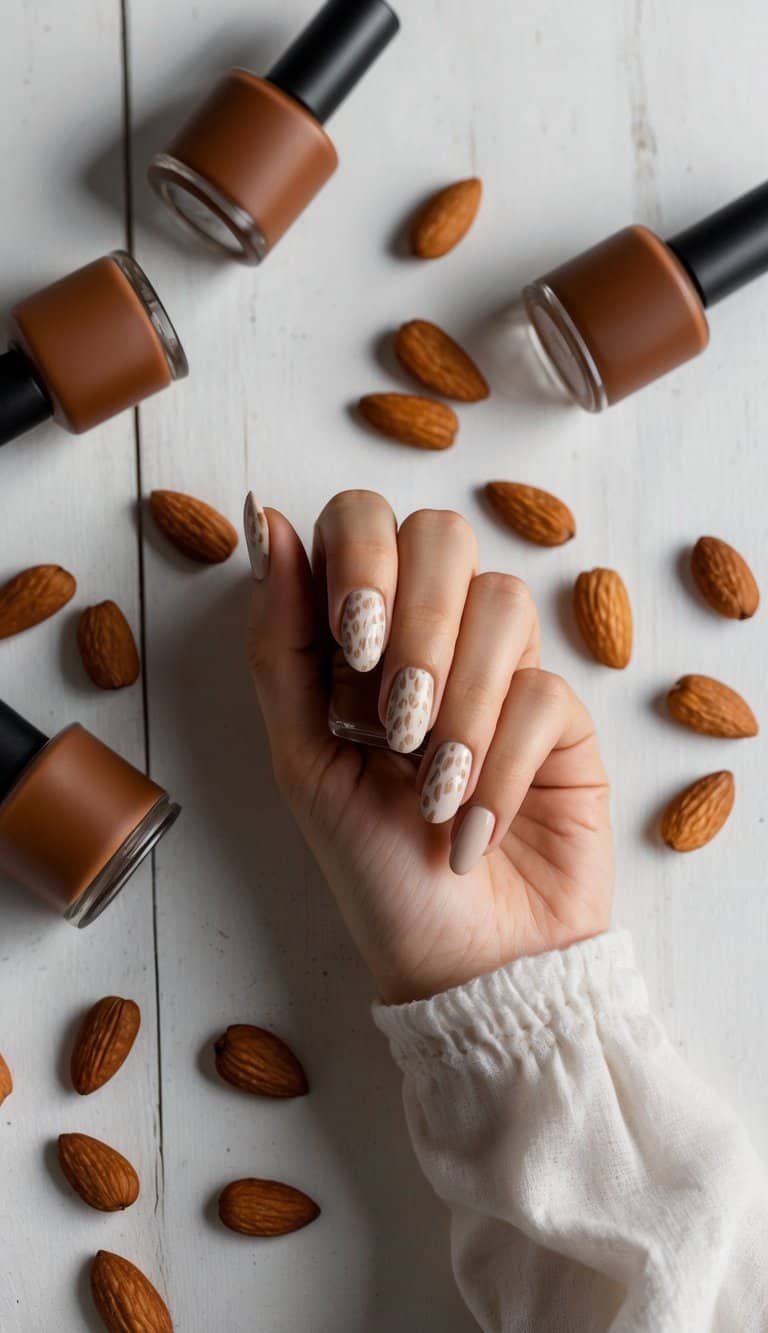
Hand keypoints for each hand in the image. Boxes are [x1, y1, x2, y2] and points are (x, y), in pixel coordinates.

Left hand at [245, 490, 612, 1003]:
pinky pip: (543, 690)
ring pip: (504, 603)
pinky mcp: (560, 717)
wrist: (463, 963)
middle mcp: (434, 636)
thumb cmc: (373, 869)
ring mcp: (503, 670)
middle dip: (419, 624)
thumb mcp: (302, 760)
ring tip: (434, 791)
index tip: (352, 640)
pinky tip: (475, 829)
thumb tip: (264, 518)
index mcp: (360, 635)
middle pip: (444, 534)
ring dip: (460, 704)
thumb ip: (280, 644)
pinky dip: (501, 766)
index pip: (362, 520)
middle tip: (397, 718)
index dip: (361, 556)